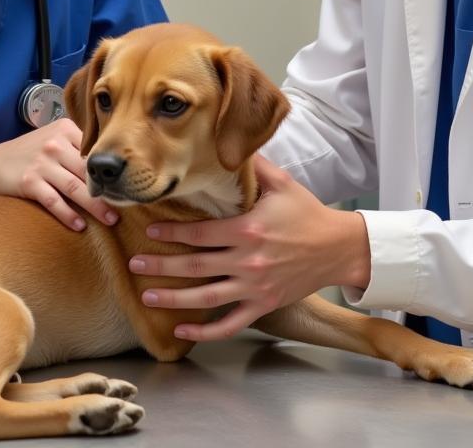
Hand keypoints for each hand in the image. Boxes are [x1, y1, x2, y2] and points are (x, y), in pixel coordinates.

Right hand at [0, 118, 118, 230]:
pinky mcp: (30, 182)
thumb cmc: (29, 151)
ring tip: (111, 219)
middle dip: (109, 190)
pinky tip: (80, 226)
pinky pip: (54, 202)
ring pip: (76, 188)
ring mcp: (41, 163)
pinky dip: (69, 215)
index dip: (110, 168)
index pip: (94, 150)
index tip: (127, 181)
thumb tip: (110, 159)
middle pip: (88, 171)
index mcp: (64, 129)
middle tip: (127, 204)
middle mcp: (54, 145)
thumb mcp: (53, 137)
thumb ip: (77, 142)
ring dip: (95, 207)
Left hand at [127, 155, 369, 340]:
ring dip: (173, 298)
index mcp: (247, 229)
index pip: (200, 232)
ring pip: (206, 297)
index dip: (171, 231)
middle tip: (134, 262)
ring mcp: (255, 287)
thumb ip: (254, 166)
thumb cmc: (307, 212)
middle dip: (161, 265)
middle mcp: (247, 261)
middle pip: (195, 266)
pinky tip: (183, 329)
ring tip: (147, 296)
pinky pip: (230, 323)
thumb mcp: (282, 183)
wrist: (338, 248)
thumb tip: (231, 141)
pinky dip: (206, 330)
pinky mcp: (264, 305)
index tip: (148, 229)